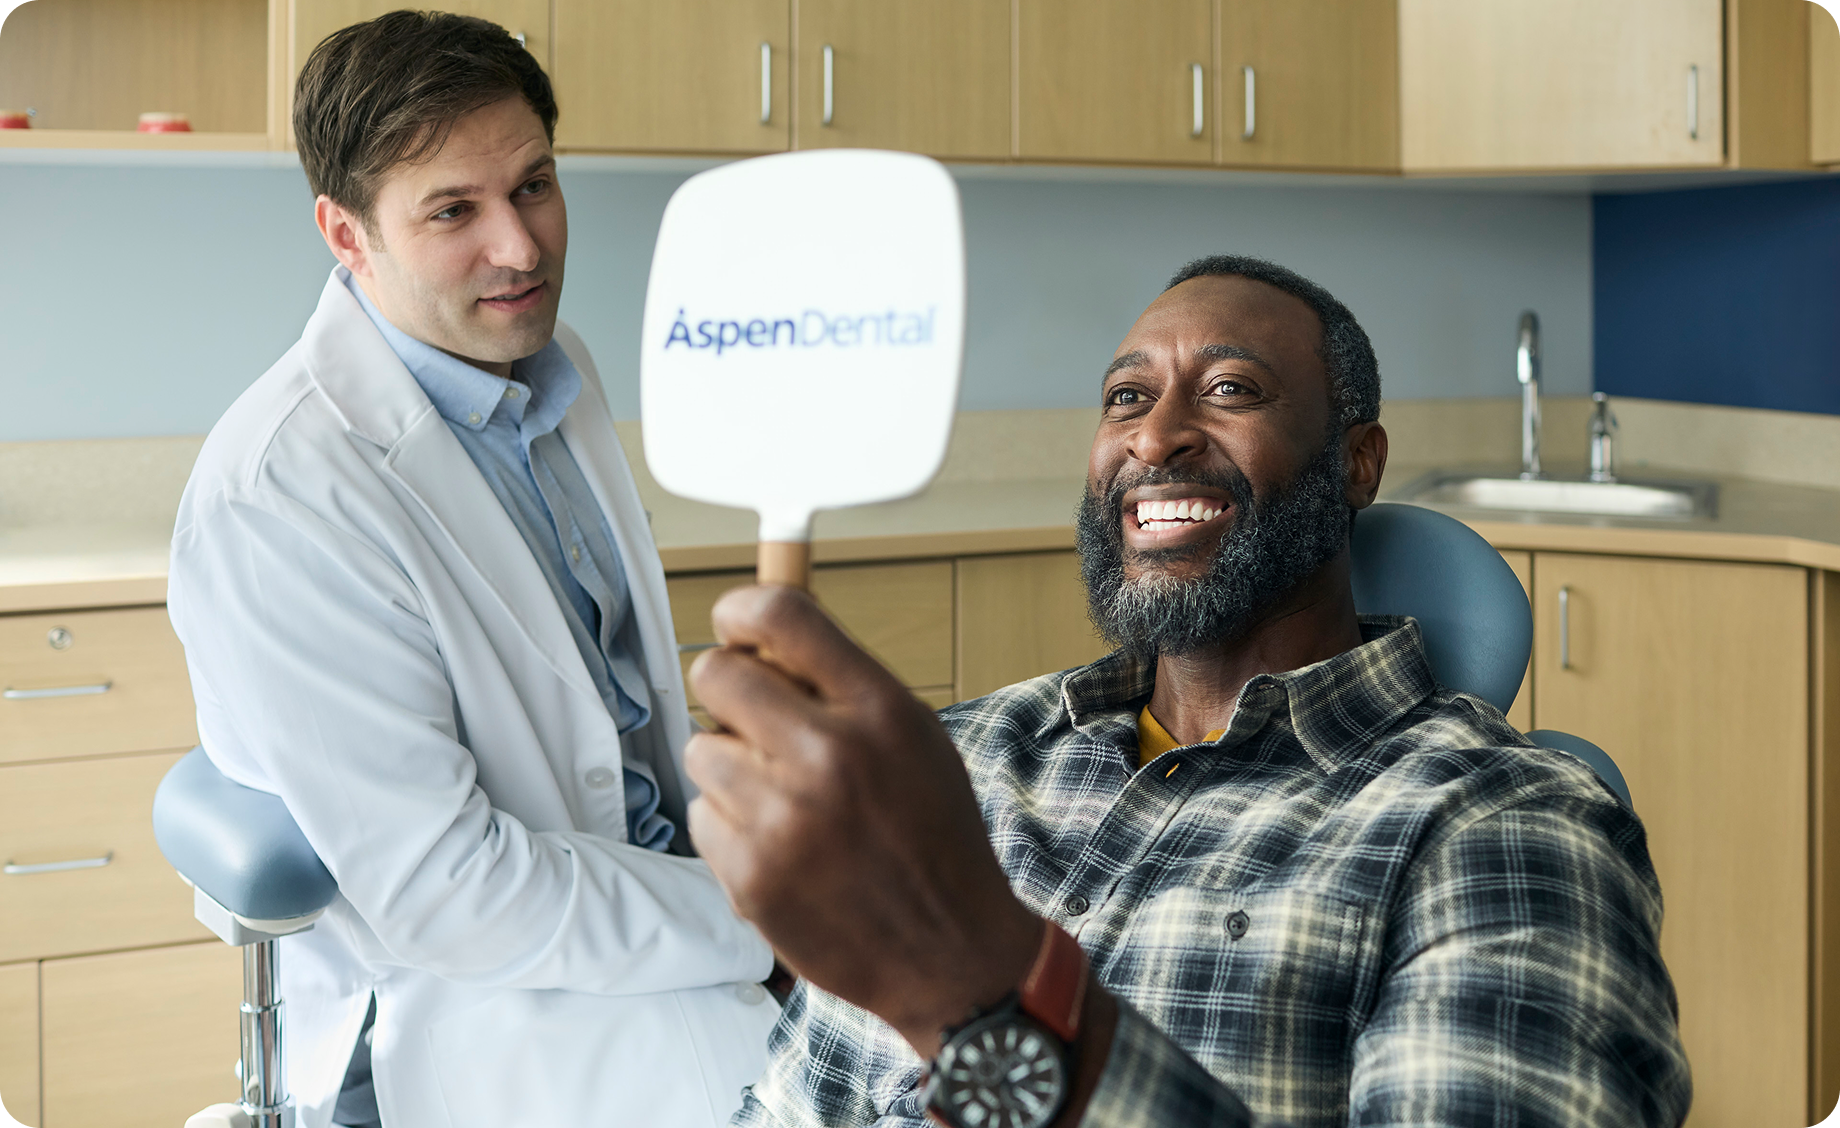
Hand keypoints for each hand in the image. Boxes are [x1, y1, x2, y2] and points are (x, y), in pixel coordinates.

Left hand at [683, 585, 1041, 1054]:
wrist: (949, 951)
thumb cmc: (932, 838)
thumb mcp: (914, 737)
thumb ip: (844, 686)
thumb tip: (762, 634)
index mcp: (878, 710)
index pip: (781, 615)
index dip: (740, 609)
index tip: (734, 623)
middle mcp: (828, 755)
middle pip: (715, 673)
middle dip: (726, 689)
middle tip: (753, 718)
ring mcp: (783, 818)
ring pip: (701, 748)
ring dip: (730, 768)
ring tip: (783, 801)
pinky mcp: (749, 873)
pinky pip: (701, 814)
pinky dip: (730, 827)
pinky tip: (779, 848)